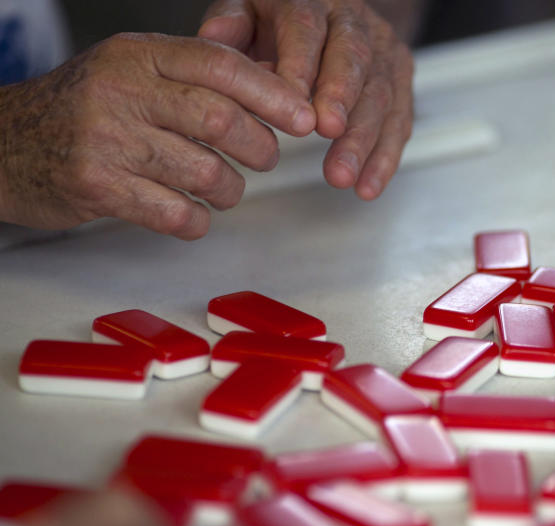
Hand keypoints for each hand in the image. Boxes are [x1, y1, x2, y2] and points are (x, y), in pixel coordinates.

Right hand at [0, 33, 316, 238]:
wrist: (6, 144)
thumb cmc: (87, 109)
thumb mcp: (133, 71)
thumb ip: (195, 76)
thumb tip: (281, 91)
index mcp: (137, 56)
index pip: (220, 65)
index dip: (272, 93)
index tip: (305, 119)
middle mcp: (121, 91)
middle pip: (219, 120)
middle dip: (259, 147)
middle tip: (264, 158)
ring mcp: (106, 140)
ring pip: (204, 172)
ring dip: (231, 189)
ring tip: (224, 189)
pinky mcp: (97, 188)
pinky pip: (176, 214)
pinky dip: (198, 221)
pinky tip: (193, 215)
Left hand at [199, 0, 414, 199]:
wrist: (329, 12)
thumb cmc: (280, 20)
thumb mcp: (246, 10)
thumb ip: (230, 24)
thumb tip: (214, 39)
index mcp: (311, 0)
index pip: (307, 28)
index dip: (301, 67)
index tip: (291, 105)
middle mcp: (353, 22)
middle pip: (353, 60)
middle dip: (343, 100)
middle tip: (330, 133)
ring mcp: (382, 50)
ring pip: (381, 94)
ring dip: (363, 140)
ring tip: (342, 175)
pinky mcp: (400, 79)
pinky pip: (400, 120)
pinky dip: (385, 158)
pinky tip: (368, 185)